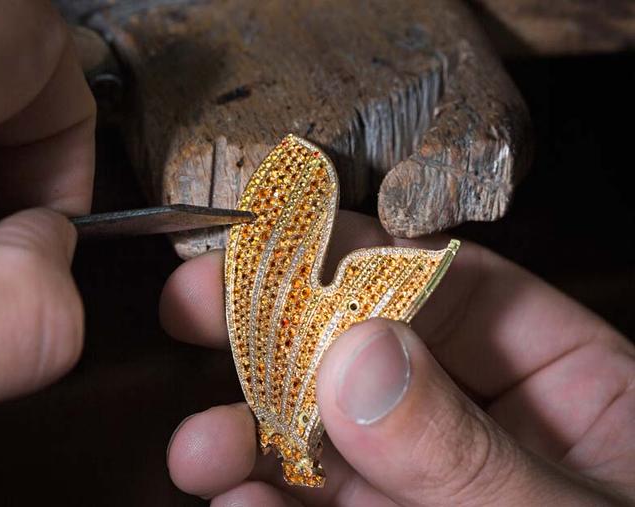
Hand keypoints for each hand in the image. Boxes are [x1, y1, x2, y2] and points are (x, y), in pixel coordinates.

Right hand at [161, 211, 634, 505]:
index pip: (457, 288)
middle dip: (276, 327)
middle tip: (196, 302)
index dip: (361, 256)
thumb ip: (470, 453)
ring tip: (201, 445)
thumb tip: (360, 361)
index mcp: (574, 386)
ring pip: (334, 439)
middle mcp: (489, 427)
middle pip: (372, 348)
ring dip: (256, 435)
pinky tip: (239, 505)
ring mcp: (432, 489)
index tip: (276, 245)